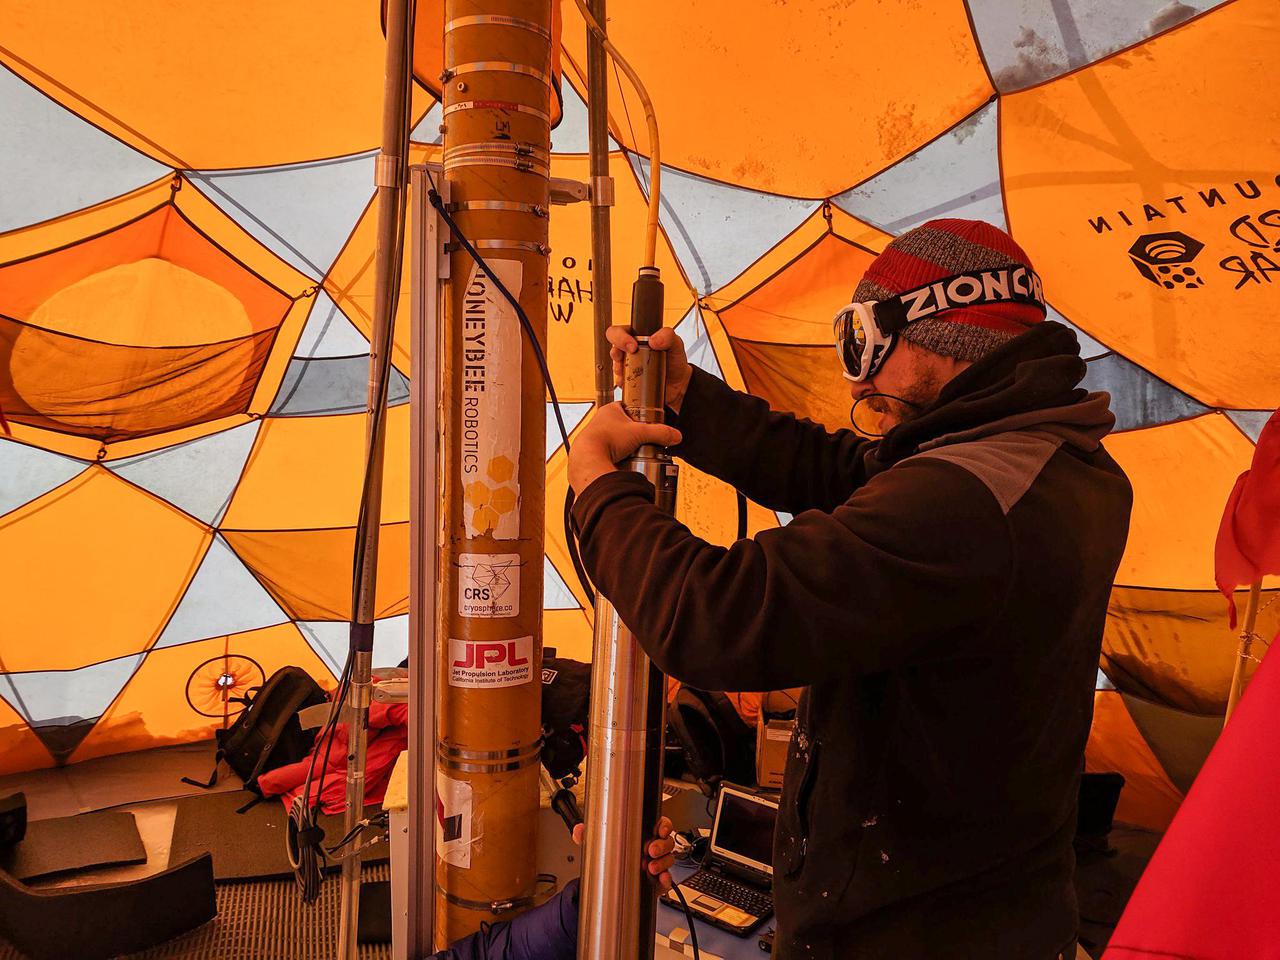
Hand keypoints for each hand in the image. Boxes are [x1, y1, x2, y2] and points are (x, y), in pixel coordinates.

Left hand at [567, 402, 681, 494]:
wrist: (588, 458)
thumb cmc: (606, 439)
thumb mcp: (640, 433)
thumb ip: (659, 433)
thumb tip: (674, 435)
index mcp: (610, 410)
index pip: (627, 407)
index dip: (637, 414)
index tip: (645, 421)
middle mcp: (600, 420)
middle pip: (621, 424)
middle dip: (631, 432)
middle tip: (641, 440)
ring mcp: (594, 435)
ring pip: (613, 437)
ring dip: (621, 444)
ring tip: (632, 451)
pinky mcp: (592, 450)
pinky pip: (607, 450)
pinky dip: (614, 454)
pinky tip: (621, 459)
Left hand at [572, 816, 677, 892]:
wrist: (612, 884)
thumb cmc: (613, 858)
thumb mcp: (600, 844)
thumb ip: (589, 836)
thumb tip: (579, 830)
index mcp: (643, 834)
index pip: (660, 825)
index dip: (663, 826)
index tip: (659, 830)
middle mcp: (653, 848)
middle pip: (667, 842)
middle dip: (661, 845)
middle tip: (650, 850)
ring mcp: (657, 864)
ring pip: (668, 860)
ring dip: (662, 862)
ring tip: (650, 867)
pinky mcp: (657, 882)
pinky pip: (667, 880)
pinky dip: (666, 879)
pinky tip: (660, 879)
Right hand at [606, 326, 692, 412]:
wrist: (678, 384)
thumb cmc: (675, 361)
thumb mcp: (676, 344)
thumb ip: (668, 336)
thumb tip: (653, 340)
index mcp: (637, 337)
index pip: (619, 331)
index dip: (620, 337)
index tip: (633, 346)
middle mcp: (629, 350)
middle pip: (613, 347)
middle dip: (616, 353)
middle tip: (627, 358)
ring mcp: (627, 366)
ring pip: (614, 366)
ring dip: (619, 370)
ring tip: (632, 372)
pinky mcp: (628, 380)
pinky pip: (618, 381)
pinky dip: (623, 383)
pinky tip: (632, 383)